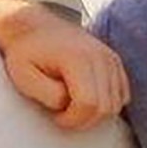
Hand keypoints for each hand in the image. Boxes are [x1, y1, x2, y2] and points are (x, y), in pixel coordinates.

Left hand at [0, 7, 129, 130]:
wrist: (34, 27)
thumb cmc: (26, 52)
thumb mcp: (24, 76)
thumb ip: (48, 94)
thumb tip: (68, 104)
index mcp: (77, 58)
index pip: (88, 105)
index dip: (72, 120)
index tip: (56, 116)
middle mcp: (99, 56)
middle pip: (105, 108)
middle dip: (83, 120)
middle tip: (63, 113)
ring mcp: (110, 58)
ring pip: (116, 105)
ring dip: (94, 114)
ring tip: (72, 103)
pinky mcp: (115, 62)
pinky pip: (122, 96)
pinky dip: (106, 104)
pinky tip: (86, 98)